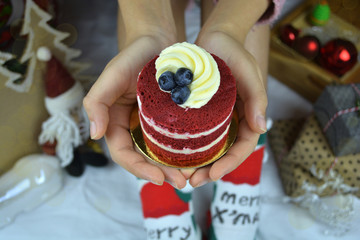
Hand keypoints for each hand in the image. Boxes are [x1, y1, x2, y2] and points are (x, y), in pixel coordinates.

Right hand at [83, 36, 187, 188]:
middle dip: (159, 174)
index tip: (159, 178)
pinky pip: (173, 140)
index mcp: (115, 122)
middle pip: (143, 159)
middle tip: (181, 183)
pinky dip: (182, 152)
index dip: (138, 169)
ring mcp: (151, 125)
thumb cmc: (133, 56)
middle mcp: (132, 127)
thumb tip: (95, 135)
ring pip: (159, 154)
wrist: (157, 41)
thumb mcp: (111, 75)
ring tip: (191, 176)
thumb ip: (96, 103)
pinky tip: (197, 158)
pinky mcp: (168, 119)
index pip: (123, 153)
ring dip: (173, 168)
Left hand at [188, 31, 267, 186]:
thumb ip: (257, 98)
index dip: (230, 163)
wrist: (214, 39)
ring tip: (182, 175)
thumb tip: (262, 129)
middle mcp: (232, 121)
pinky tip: (174, 155)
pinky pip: (195, 135)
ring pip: (208, 148)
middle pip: (224, 153)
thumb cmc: (233, 53)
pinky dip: (187, 147)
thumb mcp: (248, 72)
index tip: (213, 175)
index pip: (243, 147)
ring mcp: (216, 119)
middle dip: (211, 170)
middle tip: (193, 182)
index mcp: (248, 116)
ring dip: (197, 164)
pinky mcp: (200, 113)